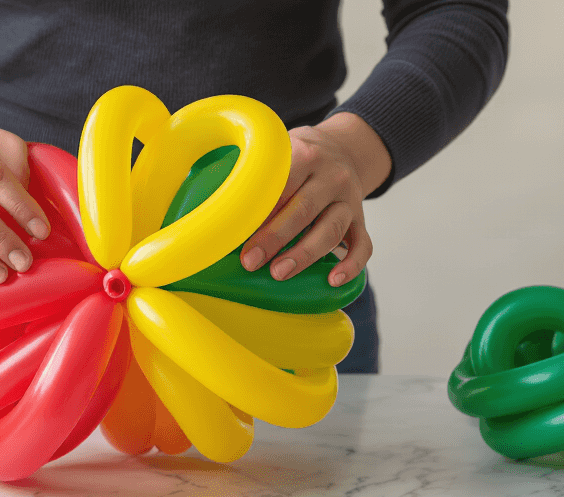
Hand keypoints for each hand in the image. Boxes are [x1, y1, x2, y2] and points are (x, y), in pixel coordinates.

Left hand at [239, 113, 391, 286]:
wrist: (342, 148)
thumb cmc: (295, 158)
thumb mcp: (276, 150)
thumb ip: (250, 169)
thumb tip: (200, 201)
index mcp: (304, 154)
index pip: (280, 184)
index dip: (258, 210)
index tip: (234, 234)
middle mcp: (331, 176)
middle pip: (303, 209)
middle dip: (275, 237)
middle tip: (250, 261)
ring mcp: (349, 199)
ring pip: (331, 230)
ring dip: (304, 254)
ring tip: (279, 273)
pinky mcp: (360, 220)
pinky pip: (363, 245)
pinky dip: (351, 264)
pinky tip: (333, 281)